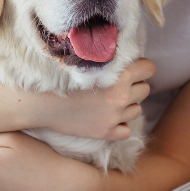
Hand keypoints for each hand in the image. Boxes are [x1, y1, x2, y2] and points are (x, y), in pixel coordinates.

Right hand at [26, 58, 154, 140]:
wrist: (40, 102)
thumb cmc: (58, 77)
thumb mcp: (87, 63)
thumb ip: (109, 60)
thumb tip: (127, 57)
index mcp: (119, 75)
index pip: (149, 68)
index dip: (140, 67)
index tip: (130, 69)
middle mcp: (121, 96)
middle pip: (145, 89)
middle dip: (133, 86)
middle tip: (114, 85)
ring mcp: (114, 116)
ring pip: (137, 110)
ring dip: (127, 106)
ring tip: (107, 101)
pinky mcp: (106, 133)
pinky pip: (126, 130)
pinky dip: (119, 125)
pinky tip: (105, 118)